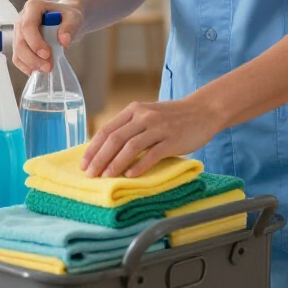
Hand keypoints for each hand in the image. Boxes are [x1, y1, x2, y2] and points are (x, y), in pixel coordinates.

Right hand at [13, 0, 83, 74]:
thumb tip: (64, 41)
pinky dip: (27, 67)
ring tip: (46, 69)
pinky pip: (18, 58)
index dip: (35, 42)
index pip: (28, 26)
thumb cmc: (68, 16)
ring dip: (30, 64)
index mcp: (33, 7)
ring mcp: (19, 32)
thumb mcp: (74, 17)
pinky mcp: (20, 44)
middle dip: (32, 57)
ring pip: (17, 51)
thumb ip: (70, 27)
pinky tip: (38, 71)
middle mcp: (22, 18)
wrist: (66, 20)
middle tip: (48, 67)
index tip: (47, 54)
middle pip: (20, 41)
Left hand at [81, 96, 220, 177]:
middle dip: (100, 158)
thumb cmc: (172, 117)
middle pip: (115, 138)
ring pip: (131, 146)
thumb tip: (106, 151)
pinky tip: (130, 175)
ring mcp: (158, 127)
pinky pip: (152, 154)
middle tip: (91, 175)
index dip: (93, 148)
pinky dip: (139, 165)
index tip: (84, 165)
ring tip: (107, 177)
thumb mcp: (147, 115)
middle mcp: (144, 116)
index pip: (107, 130)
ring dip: (116, 163)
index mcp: (134, 110)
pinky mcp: (172, 139)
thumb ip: (130, 128)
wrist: (202, 111)